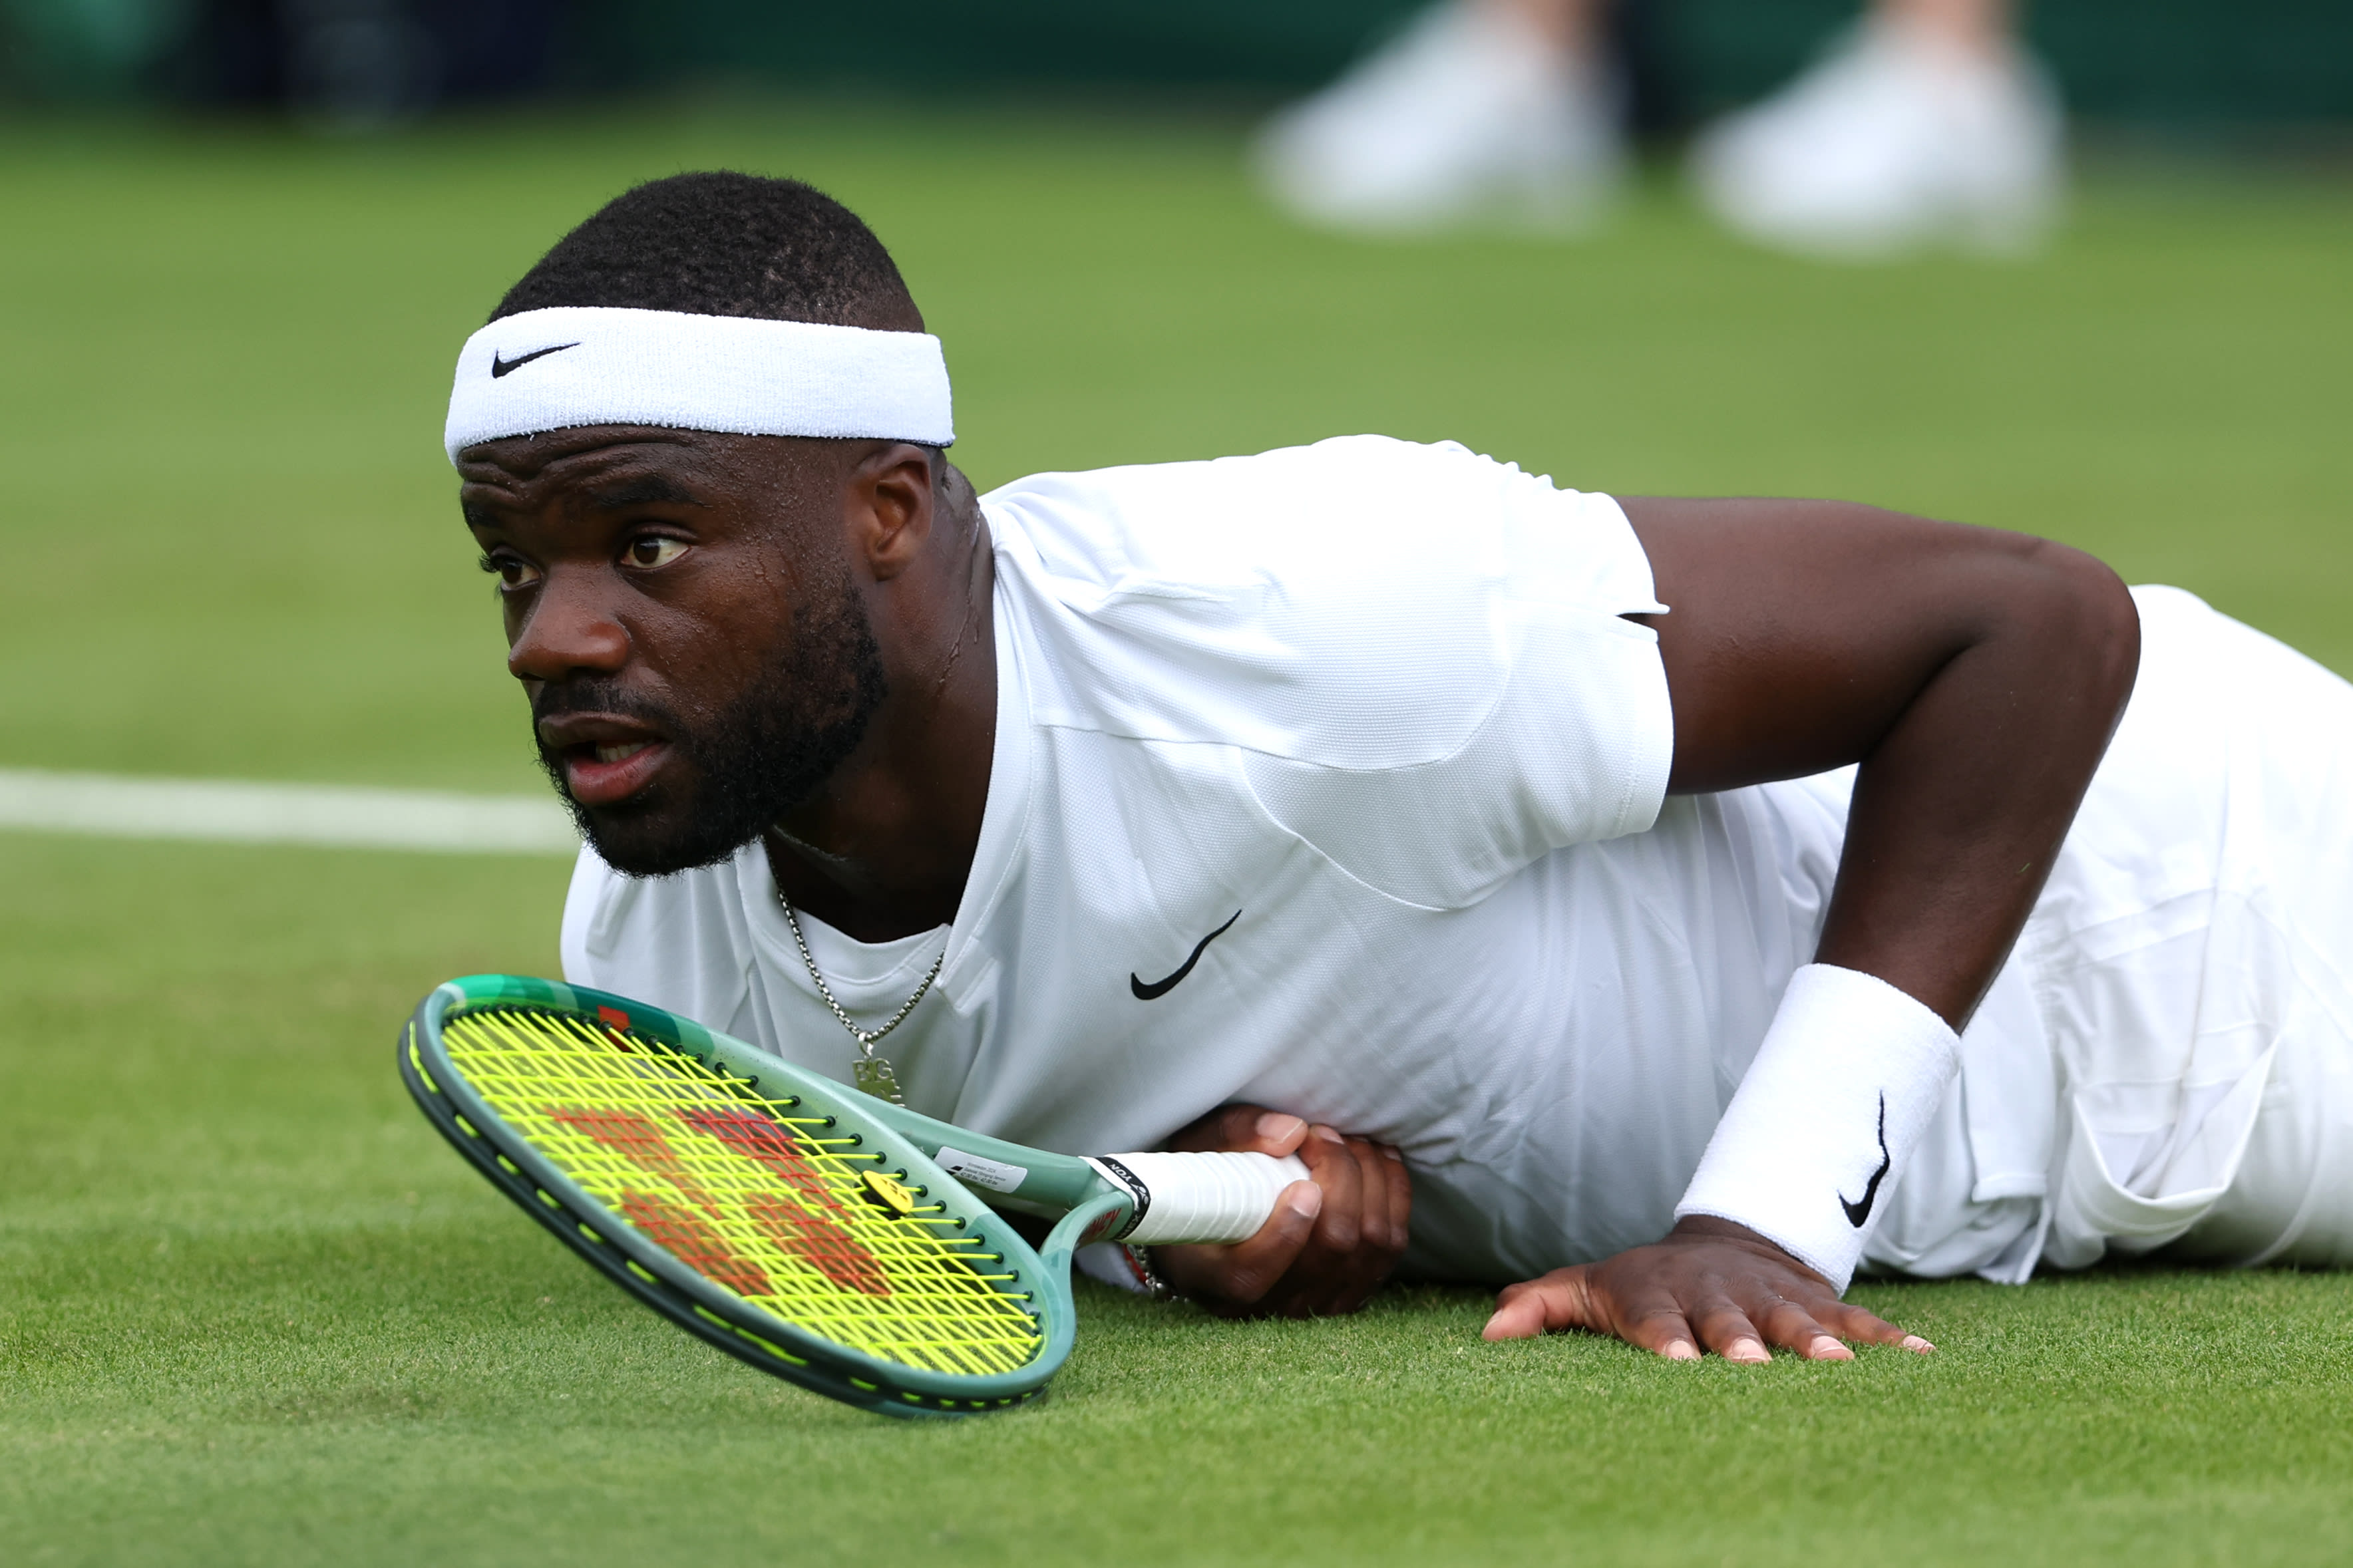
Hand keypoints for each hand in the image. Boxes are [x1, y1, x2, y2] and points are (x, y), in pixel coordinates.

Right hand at [1149, 1102, 1411, 1317]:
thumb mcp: (1200, 1148)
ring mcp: (1316, 1304)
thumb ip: (1236, 1135)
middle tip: (1321, 1135)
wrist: (1219, 1217)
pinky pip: (1390, 1248)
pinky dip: (1393, 1196)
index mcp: (1213, 1278)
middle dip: (1340, 1178)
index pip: (1252, 1274)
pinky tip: (1377, 1160)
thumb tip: (1291, 1133)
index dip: (1286, 1232)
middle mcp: (1267, 1304)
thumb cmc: (1204, 1181)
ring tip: (1348, 1141)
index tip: (1301, 1184)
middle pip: (1330, 1249)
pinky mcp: (1352, 1290)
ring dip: (1371, 1181)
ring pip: (1369, 1247)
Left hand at [1481, 1216, 1934, 1361]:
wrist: (1719, 1243)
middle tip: (1753, 1366)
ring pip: (1797, 1317)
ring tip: (1842, 1365)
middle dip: (1743, 1341)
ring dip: (1818, 1339)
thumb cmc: (1640, 1284)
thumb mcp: (1588, 1286)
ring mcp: (1772, 1296)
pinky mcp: (1817, 1301)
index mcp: (1657, 1294)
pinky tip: (1925, 1358)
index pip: (1654, 1317)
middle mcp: (1718, 1293)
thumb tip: (1487, 1332)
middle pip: (1730, 1319)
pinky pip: (1857, 1316)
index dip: (1664, 1338)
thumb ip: (1542, 1305)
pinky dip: (1890, 1336)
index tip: (1677, 1364)